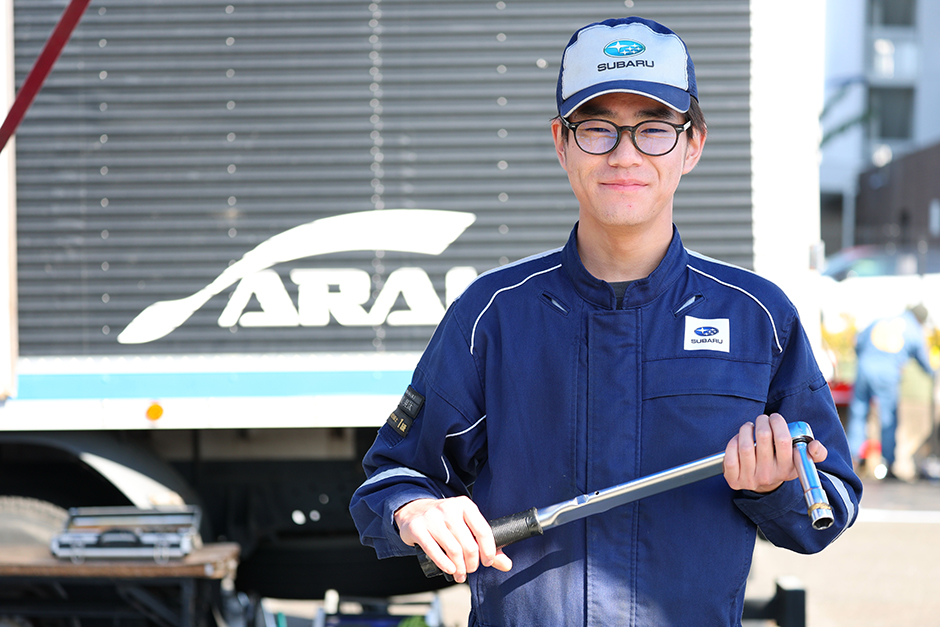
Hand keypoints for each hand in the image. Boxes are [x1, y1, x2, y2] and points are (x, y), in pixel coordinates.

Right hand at [394, 496, 512, 582]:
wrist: (413, 511)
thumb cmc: (445, 522)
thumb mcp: (465, 525)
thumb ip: (486, 544)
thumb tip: (507, 565)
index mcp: (465, 505)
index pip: (483, 530)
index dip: (489, 551)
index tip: (487, 562)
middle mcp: (449, 508)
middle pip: (468, 544)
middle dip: (472, 563)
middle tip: (471, 569)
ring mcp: (432, 517)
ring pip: (453, 550)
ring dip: (459, 568)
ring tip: (460, 574)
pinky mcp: (417, 528)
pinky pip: (434, 551)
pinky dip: (445, 564)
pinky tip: (450, 570)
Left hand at [723, 413, 827, 493]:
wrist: (764, 485)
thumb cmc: (782, 464)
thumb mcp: (801, 460)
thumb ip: (815, 452)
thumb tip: (815, 446)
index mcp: (787, 468)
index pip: (784, 440)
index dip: (778, 423)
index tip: (775, 418)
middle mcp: (769, 475)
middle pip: (763, 436)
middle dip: (762, 421)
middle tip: (762, 419)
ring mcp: (750, 479)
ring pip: (745, 445)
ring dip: (746, 429)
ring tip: (749, 427)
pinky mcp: (734, 480)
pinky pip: (730, 456)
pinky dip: (733, 442)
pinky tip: (738, 440)